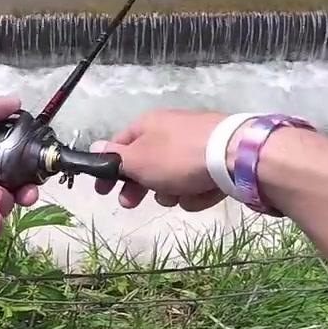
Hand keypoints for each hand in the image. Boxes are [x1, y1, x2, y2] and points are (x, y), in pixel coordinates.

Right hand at [91, 109, 227, 211]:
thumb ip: (115, 157)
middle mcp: (170, 130)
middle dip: (140, 186)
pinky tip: (204, 193)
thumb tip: (94, 147)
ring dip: (171, 191)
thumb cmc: (177, 157)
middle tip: (132, 204)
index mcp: (147, 124)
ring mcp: (195, 145)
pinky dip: (197, 191)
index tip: (102, 191)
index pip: (118, 146)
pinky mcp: (216, 161)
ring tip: (180, 194)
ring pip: (171, 177)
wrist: (233, 156)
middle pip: (146, 164)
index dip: (107, 169)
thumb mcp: (138, 160)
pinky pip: (196, 181)